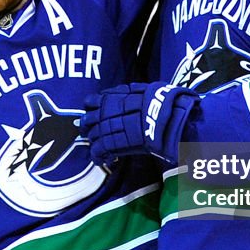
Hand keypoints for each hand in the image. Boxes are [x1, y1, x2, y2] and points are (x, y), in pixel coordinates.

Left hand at [80, 82, 199, 165]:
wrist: (163, 116)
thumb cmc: (158, 101)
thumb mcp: (142, 90)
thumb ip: (129, 93)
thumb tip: (129, 92)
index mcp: (111, 97)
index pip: (90, 102)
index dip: (91, 108)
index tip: (94, 112)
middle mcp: (104, 112)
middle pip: (87, 120)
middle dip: (88, 126)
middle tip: (92, 131)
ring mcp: (105, 128)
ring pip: (91, 136)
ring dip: (95, 142)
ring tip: (100, 147)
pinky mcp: (110, 144)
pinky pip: (97, 151)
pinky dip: (98, 156)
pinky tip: (103, 159)